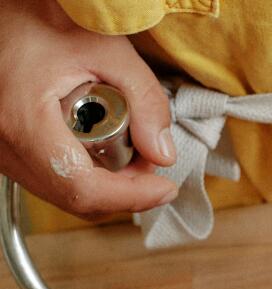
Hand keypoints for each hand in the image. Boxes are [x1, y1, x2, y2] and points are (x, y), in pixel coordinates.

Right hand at [0, 0, 176, 219]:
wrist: (6, 12)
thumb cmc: (44, 19)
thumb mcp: (107, 50)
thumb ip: (144, 99)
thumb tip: (163, 153)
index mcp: (23, 121)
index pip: (81, 187)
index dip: (130, 197)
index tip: (165, 188)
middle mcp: (4, 145)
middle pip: (73, 197)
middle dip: (123, 191)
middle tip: (153, 163)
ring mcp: (1, 150)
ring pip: (61, 193)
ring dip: (105, 186)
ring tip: (134, 154)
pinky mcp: (6, 148)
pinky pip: (48, 178)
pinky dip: (83, 174)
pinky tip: (104, 150)